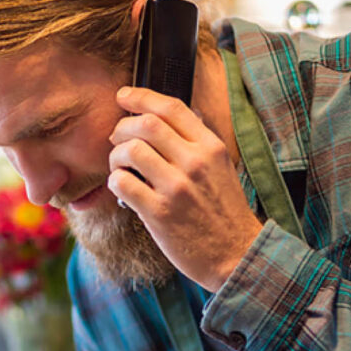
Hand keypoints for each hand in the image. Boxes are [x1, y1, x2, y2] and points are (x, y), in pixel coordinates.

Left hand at [107, 86, 262, 291]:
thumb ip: (197, 142)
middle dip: (123, 128)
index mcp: (210, 147)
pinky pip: (122, 183)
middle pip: (146, 124)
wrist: (236, 254)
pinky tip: (122, 187)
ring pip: (130, 151)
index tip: (123, 96)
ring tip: (119, 167)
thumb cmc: (223, 211)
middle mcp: (194, 162)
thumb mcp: (221, 168)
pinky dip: (114, 181)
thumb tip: (169, 116)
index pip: (171, 107)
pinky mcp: (159, 213)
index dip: (141, 96)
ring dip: (115, 156)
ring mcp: (176, 188)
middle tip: (117, 139)